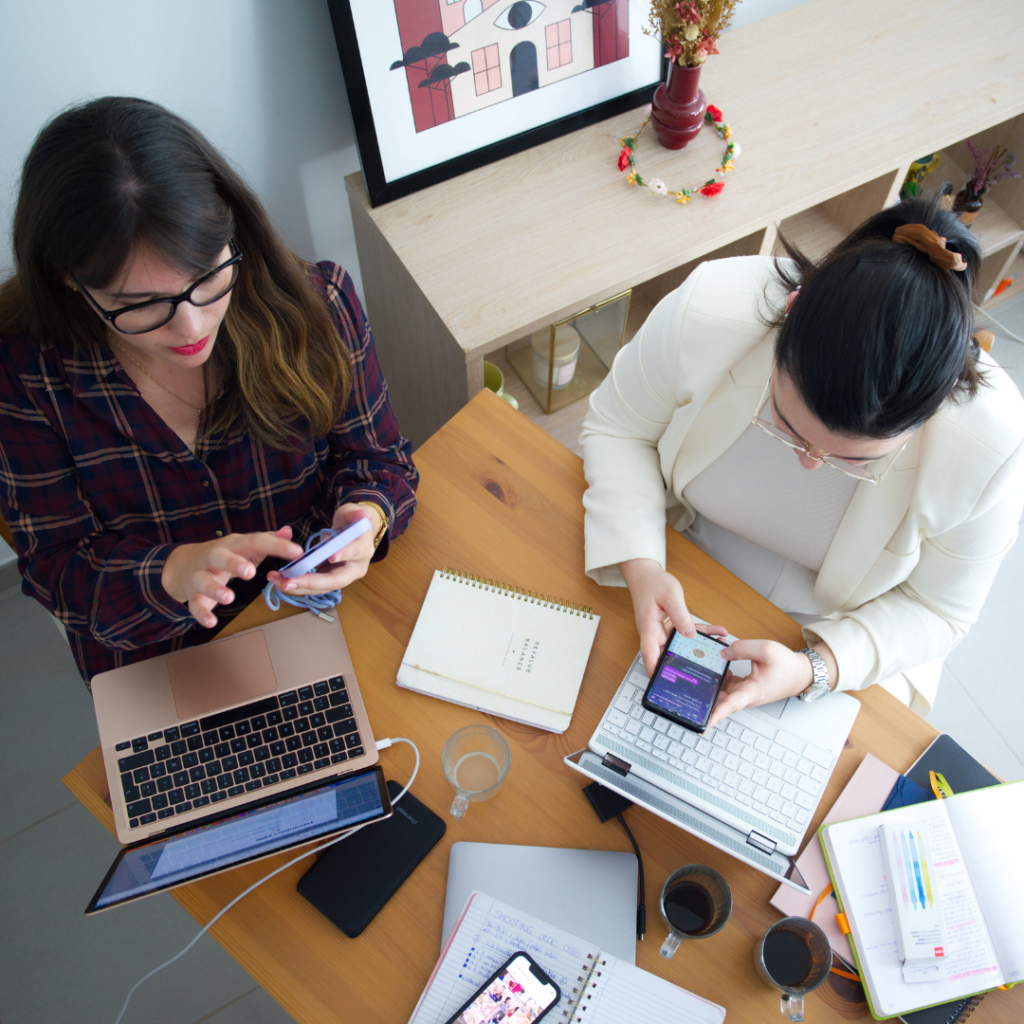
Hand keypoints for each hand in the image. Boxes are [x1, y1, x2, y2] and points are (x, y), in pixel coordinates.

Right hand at [162, 527, 303, 628]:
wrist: (184, 563)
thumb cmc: (225, 555)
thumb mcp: (245, 545)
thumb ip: (267, 540)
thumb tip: (288, 530)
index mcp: (234, 545)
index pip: (255, 541)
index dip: (276, 545)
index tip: (297, 552)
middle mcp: (215, 557)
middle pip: (220, 556)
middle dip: (234, 563)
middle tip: (250, 572)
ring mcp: (202, 575)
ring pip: (203, 580)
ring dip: (215, 589)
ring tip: (229, 598)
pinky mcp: (193, 594)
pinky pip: (195, 604)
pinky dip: (201, 614)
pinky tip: (211, 622)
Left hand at [265, 503, 380, 598]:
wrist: (354, 535)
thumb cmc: (352, 522)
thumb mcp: (352, 513)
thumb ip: (356, 514)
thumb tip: (364, 515)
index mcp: (363, 550)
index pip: (354, 553)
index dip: (343, 554)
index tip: (330, 557)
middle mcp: (355, 569)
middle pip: (335, 580)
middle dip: (311, 582)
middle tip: (289, 582)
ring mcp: (343, 577)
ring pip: (322, 587)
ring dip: (300, 587)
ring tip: (279, 583)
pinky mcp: (330, 580)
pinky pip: (315, 586)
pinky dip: (299, 585)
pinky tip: (282, 582)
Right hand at [620, 558, 727, 675]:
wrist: (646, 573)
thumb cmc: (652, 583)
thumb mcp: (670, 596)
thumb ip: (681, 616)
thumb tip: (690, 635)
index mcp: (649, 628)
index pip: (650, 655)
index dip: (656, 671)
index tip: (664, 685)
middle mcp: (654, 633)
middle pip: (668, 654)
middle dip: (684, 664)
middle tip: (702, 674)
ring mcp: (662, 630)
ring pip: (681, 644)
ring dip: (698, 647)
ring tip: (719, 650)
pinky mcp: (670, 625)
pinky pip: (686, 633)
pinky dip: (701, 633)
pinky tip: (717, 633)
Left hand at [708, 639, 836, 728]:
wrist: (800, 673)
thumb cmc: (788, 666)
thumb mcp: (766, 649)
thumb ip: (742, 648)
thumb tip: (722, 652)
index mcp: (753, 692)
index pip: (731, 705)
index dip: (717, 714)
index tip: (704, 722)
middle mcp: (746, 696)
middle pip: (721, 699)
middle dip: (705, 697)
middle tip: (688, 692)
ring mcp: (744, 694)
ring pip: (722, 691)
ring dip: (711, 684)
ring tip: (697, 673)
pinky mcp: (744, 688)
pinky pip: (727, 685)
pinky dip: (720, 676)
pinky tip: (715, 665)